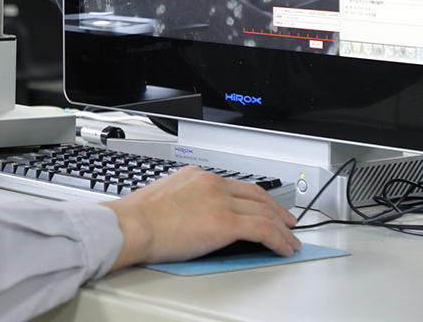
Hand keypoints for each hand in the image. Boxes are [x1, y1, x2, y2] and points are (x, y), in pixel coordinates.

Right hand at [105, 167, 300, 269]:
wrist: (132, 225)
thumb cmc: (137, 217)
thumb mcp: (162, 197)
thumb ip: (183, 200)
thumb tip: (189, 216)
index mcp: (195, 175)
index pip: (235, 184)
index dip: (255, 198)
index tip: (262, 206)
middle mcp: (211, 182)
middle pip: (256, 194)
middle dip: (276, 209)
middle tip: (286, 221)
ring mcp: (220, 201)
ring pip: (264, 211)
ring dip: (282, 228)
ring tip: (290, 240)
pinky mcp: (226, 222)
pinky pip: (263, 230)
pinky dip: (278, 239)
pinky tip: (283, 247)